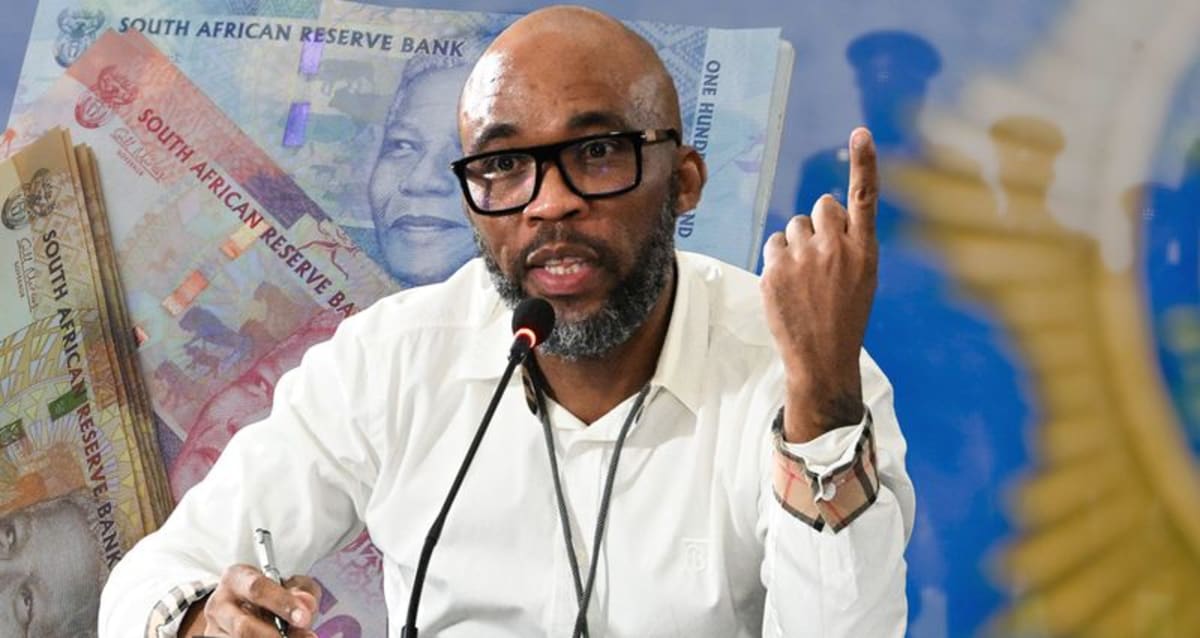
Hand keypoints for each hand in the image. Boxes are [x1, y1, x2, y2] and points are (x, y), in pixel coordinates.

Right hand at [182, 564, 320, 636]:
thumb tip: (306, 605)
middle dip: (276, 636)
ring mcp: (215, 628)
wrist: (248, 608)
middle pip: (244, 627)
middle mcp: (220, 604)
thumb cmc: (271, 594)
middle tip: (305, 637)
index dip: (282, 604)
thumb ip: (302, 591)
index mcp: (236, 578)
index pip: (257, 589)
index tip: (304, 618)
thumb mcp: (290, 584)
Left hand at [761, 127, 878, 441]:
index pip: (864, 197)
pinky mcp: (775, 271)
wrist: (822, 358)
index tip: (860, 133)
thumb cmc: (845, 316)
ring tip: (805, 279)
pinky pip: (773, 245)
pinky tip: (788, 286)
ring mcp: (803, 259)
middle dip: (818, 225)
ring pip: (794, 226)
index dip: (864, 162)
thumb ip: (847, 243)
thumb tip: (820, 213)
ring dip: (796, 244)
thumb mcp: (862, 278)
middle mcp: (835, 248)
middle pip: (821, 206)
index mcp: (864, 250)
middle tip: (821, 259)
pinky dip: (778, 260)